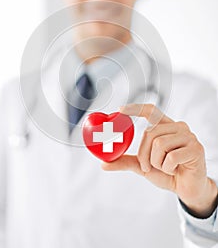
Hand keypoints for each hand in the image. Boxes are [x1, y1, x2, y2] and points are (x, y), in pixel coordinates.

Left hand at [102, 104, 217, 217]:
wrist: (187, 189)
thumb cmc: (167, 173)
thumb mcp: (143, 166)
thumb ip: (126, 162)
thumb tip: (103, 164)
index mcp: (166, 126)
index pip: (151, 111)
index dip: (135, 108)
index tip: (120, 110)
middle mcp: (178, 127)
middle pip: (150, 132)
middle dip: (143, 154)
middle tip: (148, 167)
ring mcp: (189, 136)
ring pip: (159, 144)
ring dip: (156, 163)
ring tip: (165, 168)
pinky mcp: (196, 149)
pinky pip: (171, 157)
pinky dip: (168, 169)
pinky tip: (176, 170)